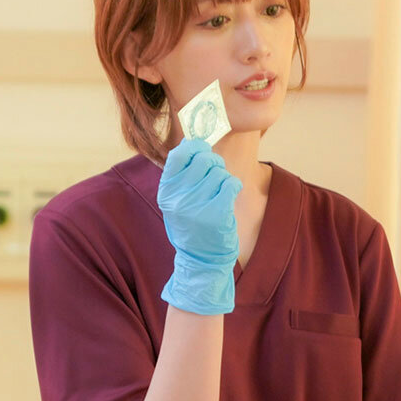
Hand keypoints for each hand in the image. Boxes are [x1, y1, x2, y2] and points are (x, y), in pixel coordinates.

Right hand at [157, 137, 242, 314]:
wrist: (201, 260)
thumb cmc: (192, 224)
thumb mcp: (178, 200)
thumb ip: (182, 173)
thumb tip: (191, 141)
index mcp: (166, 191)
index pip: (179, 154)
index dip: (195, 147)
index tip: (202, 151)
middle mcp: (178, 198)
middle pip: (203, 160)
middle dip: (215, 163)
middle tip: (216, 174)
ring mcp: (196, 206)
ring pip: (219, 172)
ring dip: (224, 178)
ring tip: (220, 192)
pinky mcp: (216, 214)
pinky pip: (231, 184)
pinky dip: (234, 186)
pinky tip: (229, 196)